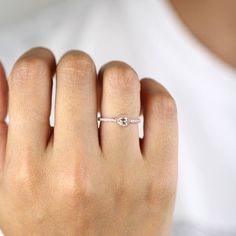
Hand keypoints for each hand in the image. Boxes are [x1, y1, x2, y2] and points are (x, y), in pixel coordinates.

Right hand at [0, 48, 177, 235]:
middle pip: (79, 70)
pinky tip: (139, 101)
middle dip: (76, 65)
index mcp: (28, 170)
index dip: (38, 59)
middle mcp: (76, 171)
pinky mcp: (161, 177)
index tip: (47, 67)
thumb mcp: (8, 182)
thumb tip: (3, 68)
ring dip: (112, 75)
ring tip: (108, 92)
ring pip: (122, 80)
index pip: (31, 76)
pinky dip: (150, 90)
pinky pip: (162, 106)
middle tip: (80, 82)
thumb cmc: (50, 226)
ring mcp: (124, 175)